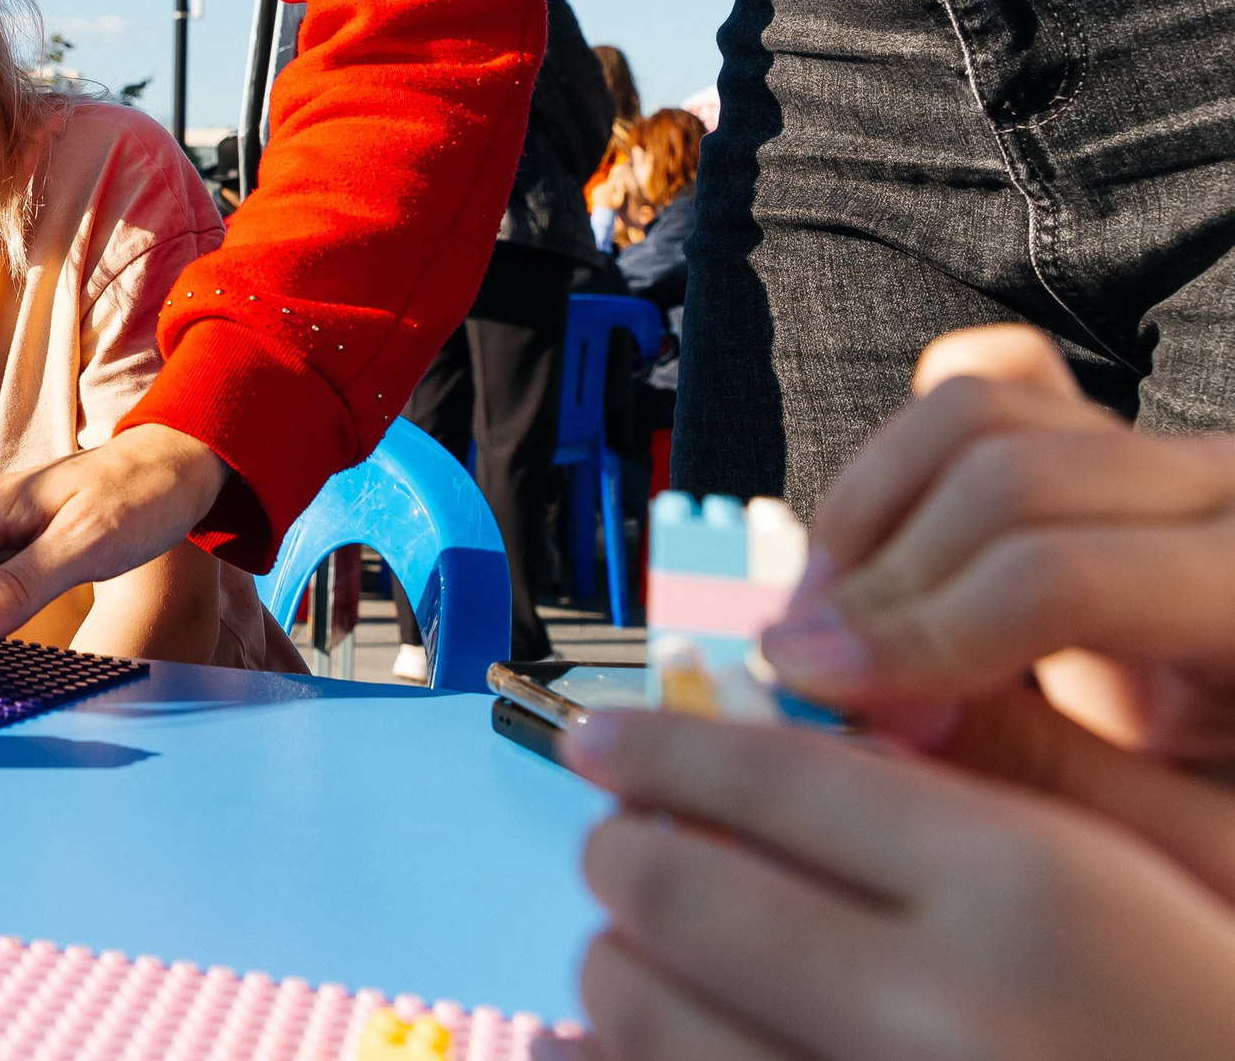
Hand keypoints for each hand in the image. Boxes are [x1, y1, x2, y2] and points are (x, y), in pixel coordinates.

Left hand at [560, 709, 1234, 1060]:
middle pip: (682, 896)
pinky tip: (587, 1043)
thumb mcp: (1179, 872)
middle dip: (623, 853)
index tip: (600, 737)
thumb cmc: (1223, 1017)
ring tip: (639, 953)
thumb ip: (1003, 788)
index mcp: (1030, 897)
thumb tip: (817, 729)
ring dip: (619, 968)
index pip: (777, 778)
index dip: (661, 745)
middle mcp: (940, 1018)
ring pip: (648, 1020)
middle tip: (618, 842)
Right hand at [763, 325, 1234, 763]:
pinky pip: (994, 383)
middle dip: (876, 575)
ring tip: (829, 613)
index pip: (1056, 576)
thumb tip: (884, 709)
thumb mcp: (1192, 850)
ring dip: (866, 507)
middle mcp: (1224, 492)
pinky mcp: (1111, 444)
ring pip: (976, 409)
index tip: (822, 696)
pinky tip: (883, 542)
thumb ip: (1051, 783)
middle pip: (1003, 471)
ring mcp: (1165, 454)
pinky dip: (913, 444)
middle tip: (805, 670)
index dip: (919, 634)